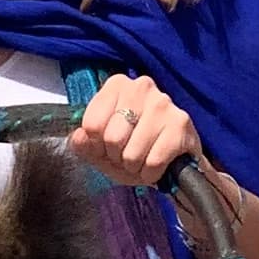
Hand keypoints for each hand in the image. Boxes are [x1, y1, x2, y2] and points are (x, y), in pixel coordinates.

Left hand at [72, 72, 199, 192]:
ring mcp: (163, 103)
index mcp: (117, 85)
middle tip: (128, 156)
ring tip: (144, 160)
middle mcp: (141, 87)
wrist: (174, 163)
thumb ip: (84, 144)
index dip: (97, 146)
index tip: (108, 148)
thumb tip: (78, 138)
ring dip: (135, 167)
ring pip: (132, 153)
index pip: (91, 125)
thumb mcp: (102, 149)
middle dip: (118, 157)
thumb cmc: (134, 150)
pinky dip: (151, 173)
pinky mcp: (181, 123)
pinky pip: (154, 162)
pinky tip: (157, 166)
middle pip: (112, 138)